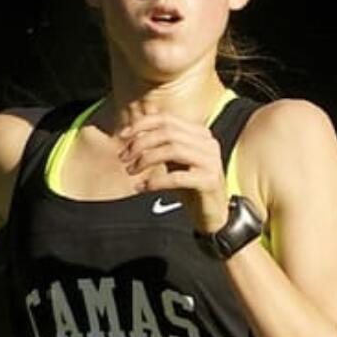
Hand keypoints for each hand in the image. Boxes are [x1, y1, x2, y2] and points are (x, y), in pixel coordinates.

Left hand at [116, 109, 229, 234]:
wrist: (214, 216)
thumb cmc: (191, 189)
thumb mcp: (175, 163)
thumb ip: (162, 146)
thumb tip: (135, 131)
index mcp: (200, 134)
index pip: (167, 119)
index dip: (142, 125)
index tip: (123, 136)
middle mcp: (208, 143)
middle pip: (167, 132)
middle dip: (140, 143)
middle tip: (124, 158)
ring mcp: (210, 161)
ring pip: (172, 150)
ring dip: (146, 159)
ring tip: (131, 171)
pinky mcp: (209, 181)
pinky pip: (177, 177)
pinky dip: (155, 181)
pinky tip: (142, 187)